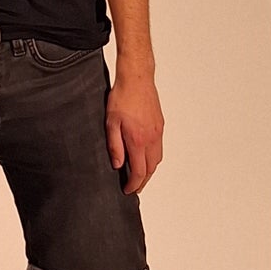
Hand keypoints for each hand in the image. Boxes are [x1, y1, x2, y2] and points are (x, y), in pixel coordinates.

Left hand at [106, 72, 163, 193]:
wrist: (137, 79)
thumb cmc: (121, 98)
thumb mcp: (111, 123)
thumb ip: (114, 146)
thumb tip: (118, 165)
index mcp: (138, 140)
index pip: (139, 171)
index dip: (134, 184)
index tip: (128, 190)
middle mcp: (151, 138)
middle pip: (151, 169)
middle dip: (143, 181)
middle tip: (134, 188)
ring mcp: (157, 132)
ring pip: (157, 159)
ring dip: (149, 170)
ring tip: (139, 176)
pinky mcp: (160, 125)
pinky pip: (159, 147)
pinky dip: (153, 158)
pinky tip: (144, 157)